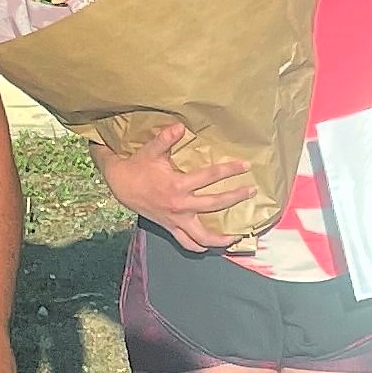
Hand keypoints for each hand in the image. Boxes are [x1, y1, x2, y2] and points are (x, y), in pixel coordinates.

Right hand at [95, 125, 255, 251]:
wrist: (120, 185)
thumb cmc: (138, 166)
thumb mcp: (151, 150)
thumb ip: (165, 138)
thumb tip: (180, 126)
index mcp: (178, 185)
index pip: (210, 176)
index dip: (229, 170)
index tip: (246, 166)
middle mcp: (180, 205)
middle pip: (214, 204)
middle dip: (235, 198)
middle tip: (251, 192)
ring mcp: (176, 220)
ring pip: (202, 235)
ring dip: (220, 238)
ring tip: (236, 237)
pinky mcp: (170, 227)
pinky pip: (186, 243)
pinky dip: (199, 247)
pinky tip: (210, 247)